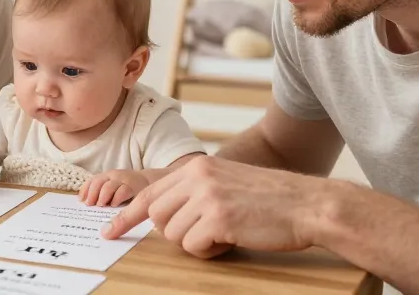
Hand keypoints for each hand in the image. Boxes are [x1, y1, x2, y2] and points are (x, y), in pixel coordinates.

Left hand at [78, 169, 149, 206]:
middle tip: (90, 205)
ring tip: (100, 205)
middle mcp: (113, 176)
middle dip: (92, 194)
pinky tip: (114, 205)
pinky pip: (122, 191)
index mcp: (106, 176)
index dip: (85, 190)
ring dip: (102, 196)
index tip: (81, 201)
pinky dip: (116, 198)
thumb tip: (88, 205)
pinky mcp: (133, 187)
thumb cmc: (126, 187)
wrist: (147, 181)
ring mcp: (123, 180)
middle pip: (98, 182)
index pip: (92, 181)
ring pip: (108, 186)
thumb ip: (102, 193)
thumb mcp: (113, 186)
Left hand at [100, 156, 325, 257]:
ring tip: (226, 233)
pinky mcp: (219, 218)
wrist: (309, 204)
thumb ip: (194, 192)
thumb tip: (161, 215)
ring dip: (197, 243)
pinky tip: (233, 240)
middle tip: (205, 234)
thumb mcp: (225, 182)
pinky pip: (195, 247)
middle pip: (157, 217)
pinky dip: (211, 251)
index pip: (149, 193)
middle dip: (175, 233)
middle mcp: (197, 176)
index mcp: (196, 166)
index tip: (109, 230)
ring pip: (174, 235)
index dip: (126, 215)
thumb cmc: (270, 200)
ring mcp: (207, 196)